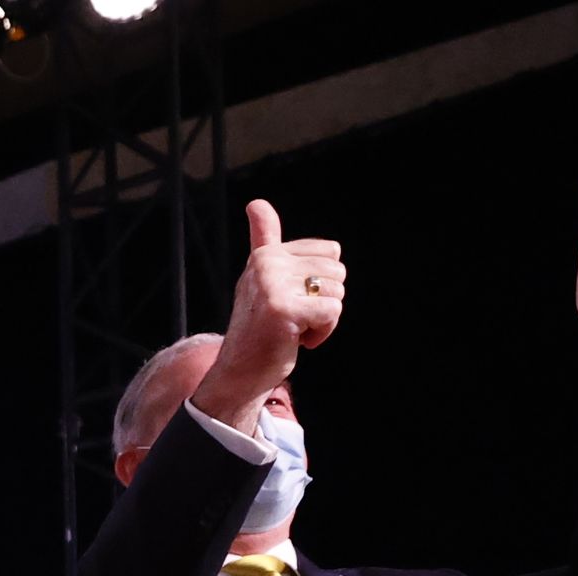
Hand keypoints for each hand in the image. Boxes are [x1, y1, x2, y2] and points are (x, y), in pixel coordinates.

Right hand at [195, 199, 345, 430]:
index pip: (331, 251)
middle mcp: (266, 264)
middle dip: (324, 300)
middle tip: (294, 318)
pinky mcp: (283, 311)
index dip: (321, 281)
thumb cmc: (258, 325)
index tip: (292, 298)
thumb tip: (256, 202)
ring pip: (337, 293)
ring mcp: (272, 287)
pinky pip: (332, 313)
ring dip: (323, 319)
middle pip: (337, 271)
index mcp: (266, 254)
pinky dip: (322, 333)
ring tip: (293, 329)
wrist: (240, 371)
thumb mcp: (261, 277)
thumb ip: (263, 239)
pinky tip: (297, 340)